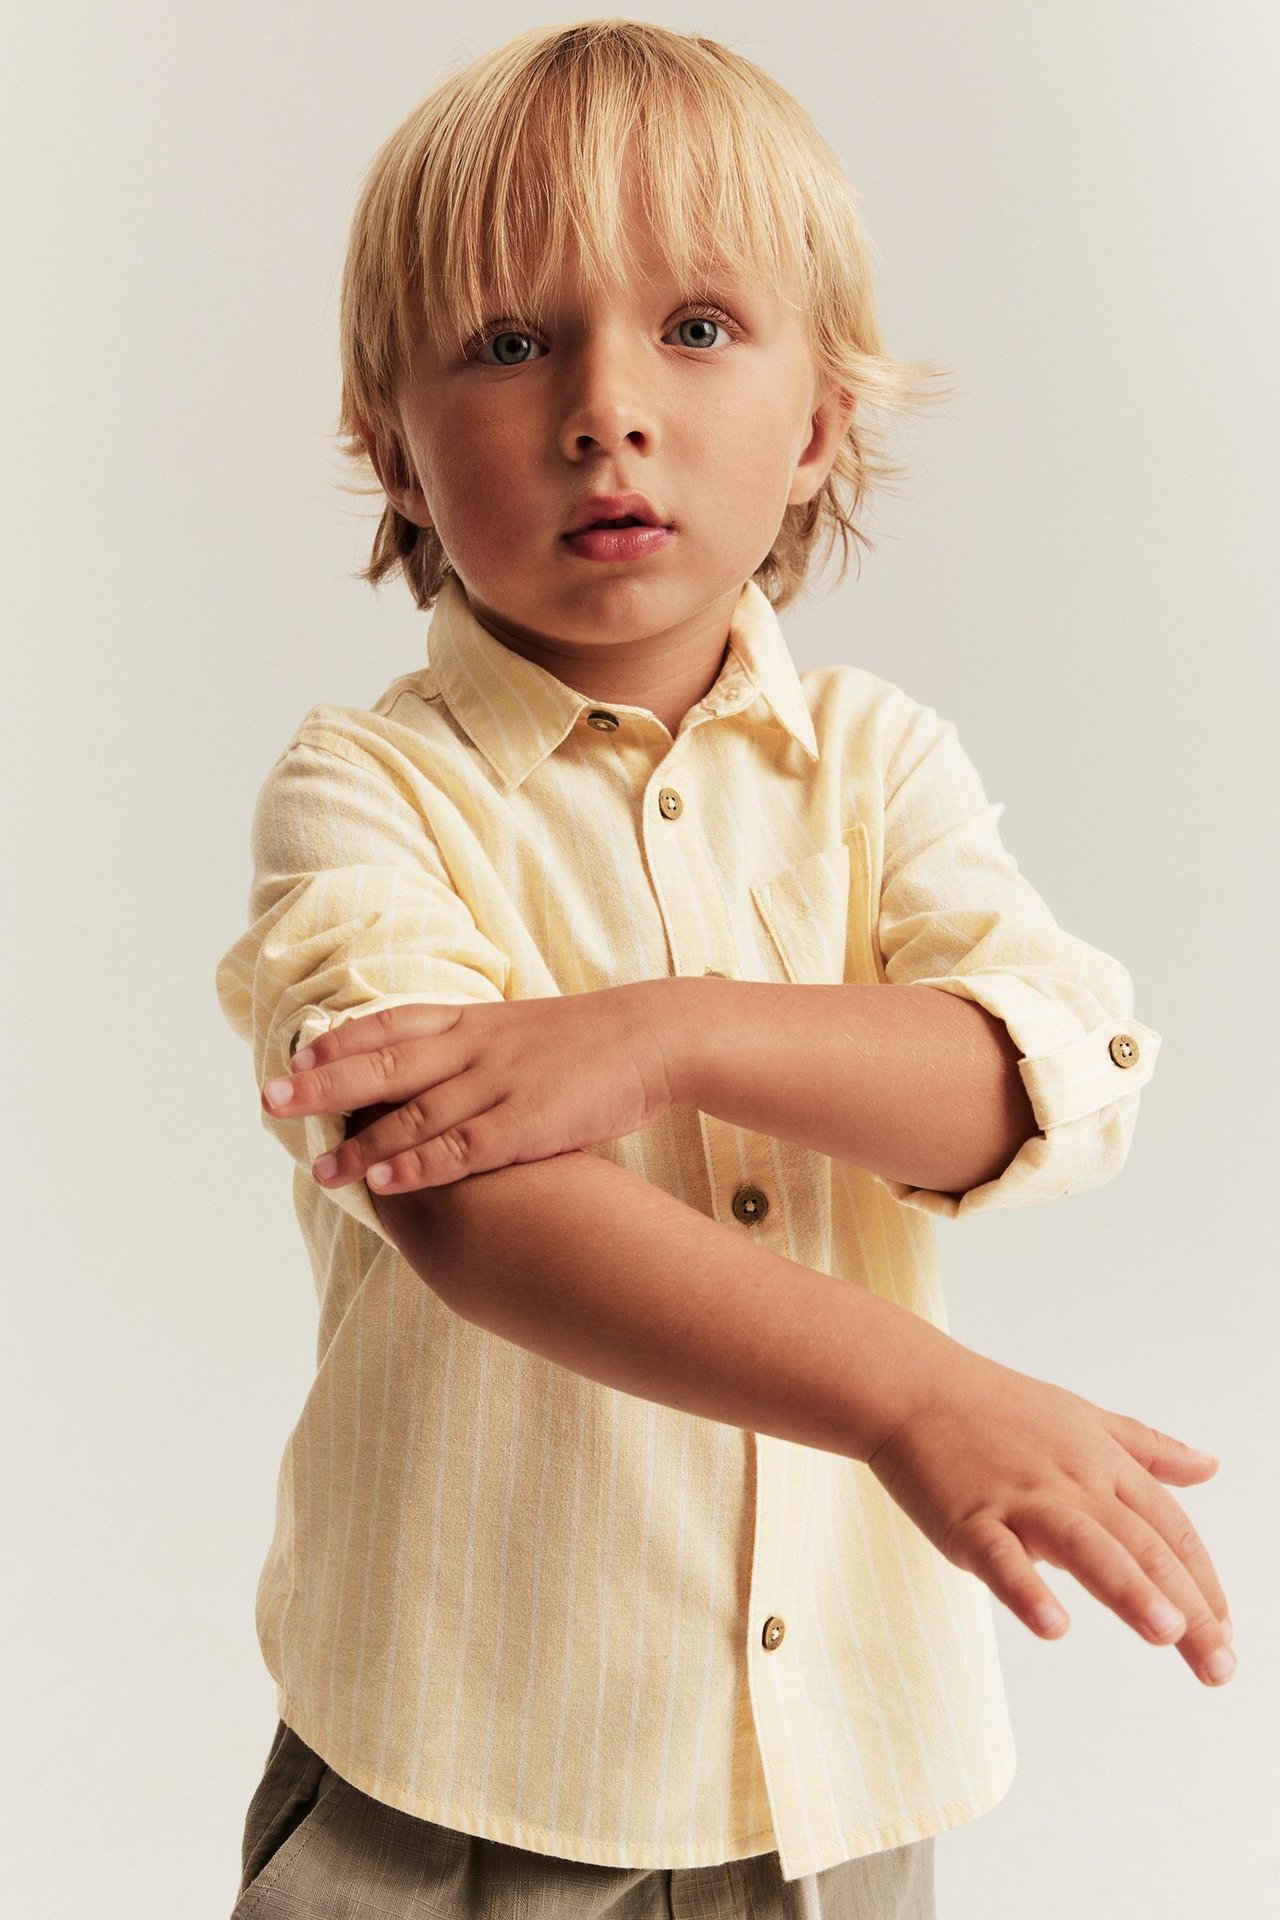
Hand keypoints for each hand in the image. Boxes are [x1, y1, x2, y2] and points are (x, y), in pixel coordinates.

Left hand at [261, 984, 677, 1192]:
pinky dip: (420, 1164)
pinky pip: (464, 1147)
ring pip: (416, 1112)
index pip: (389, 1024)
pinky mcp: (530, 1121)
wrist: (655, 1035)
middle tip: (272, 1100)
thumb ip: (471, 1048)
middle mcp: (475, 1046)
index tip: (293, 1055)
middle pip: (385, 1063)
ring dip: (362, 1141)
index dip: (338, 1042)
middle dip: (324, 1084)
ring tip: (318, 1168)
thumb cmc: (587, 1042)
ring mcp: (501, 1082)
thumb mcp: (519, 1030)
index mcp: (472, 1019)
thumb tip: (427, 1071)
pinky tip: (385, 1180)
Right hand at [864, 1346, 1234, 1686]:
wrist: (912, 1386)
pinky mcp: (968, 1518)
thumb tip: (1210, 1465)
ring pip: (1084, 1544)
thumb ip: (1147, 1449)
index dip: (1204, 1582)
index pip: (1170, 1528)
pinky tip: (1053, 1625)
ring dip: (1128, 1589)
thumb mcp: (1084, 1418)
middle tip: (1218, 1666)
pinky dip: (1027, 1589)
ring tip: (1167, 1633)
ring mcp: (1020, 1499)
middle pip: (1141, 1545)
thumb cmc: (996, 1406)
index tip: (1227, 1634)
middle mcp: (1071, 1481)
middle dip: (1187, 1607)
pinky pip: (1001, 1557)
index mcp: (1102, 1463)